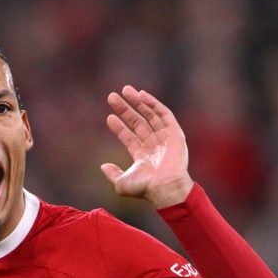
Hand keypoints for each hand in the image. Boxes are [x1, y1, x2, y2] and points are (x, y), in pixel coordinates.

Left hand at [101, 85, 192, 208]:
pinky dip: (153, 103)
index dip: (119, 127)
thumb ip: (112, 174)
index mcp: (143, 156)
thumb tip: (103, 166)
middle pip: (138, 122)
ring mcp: (165, 138)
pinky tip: (141, 95)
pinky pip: (164, 114)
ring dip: (138, 102)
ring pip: (150, 115)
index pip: (129, 137)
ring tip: (125, 90)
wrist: (165, 187)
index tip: (109, 117)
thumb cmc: (145, 188)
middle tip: (112, 96)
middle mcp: (154, 145)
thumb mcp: (122, 184)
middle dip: (125, 109)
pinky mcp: (175, 133)